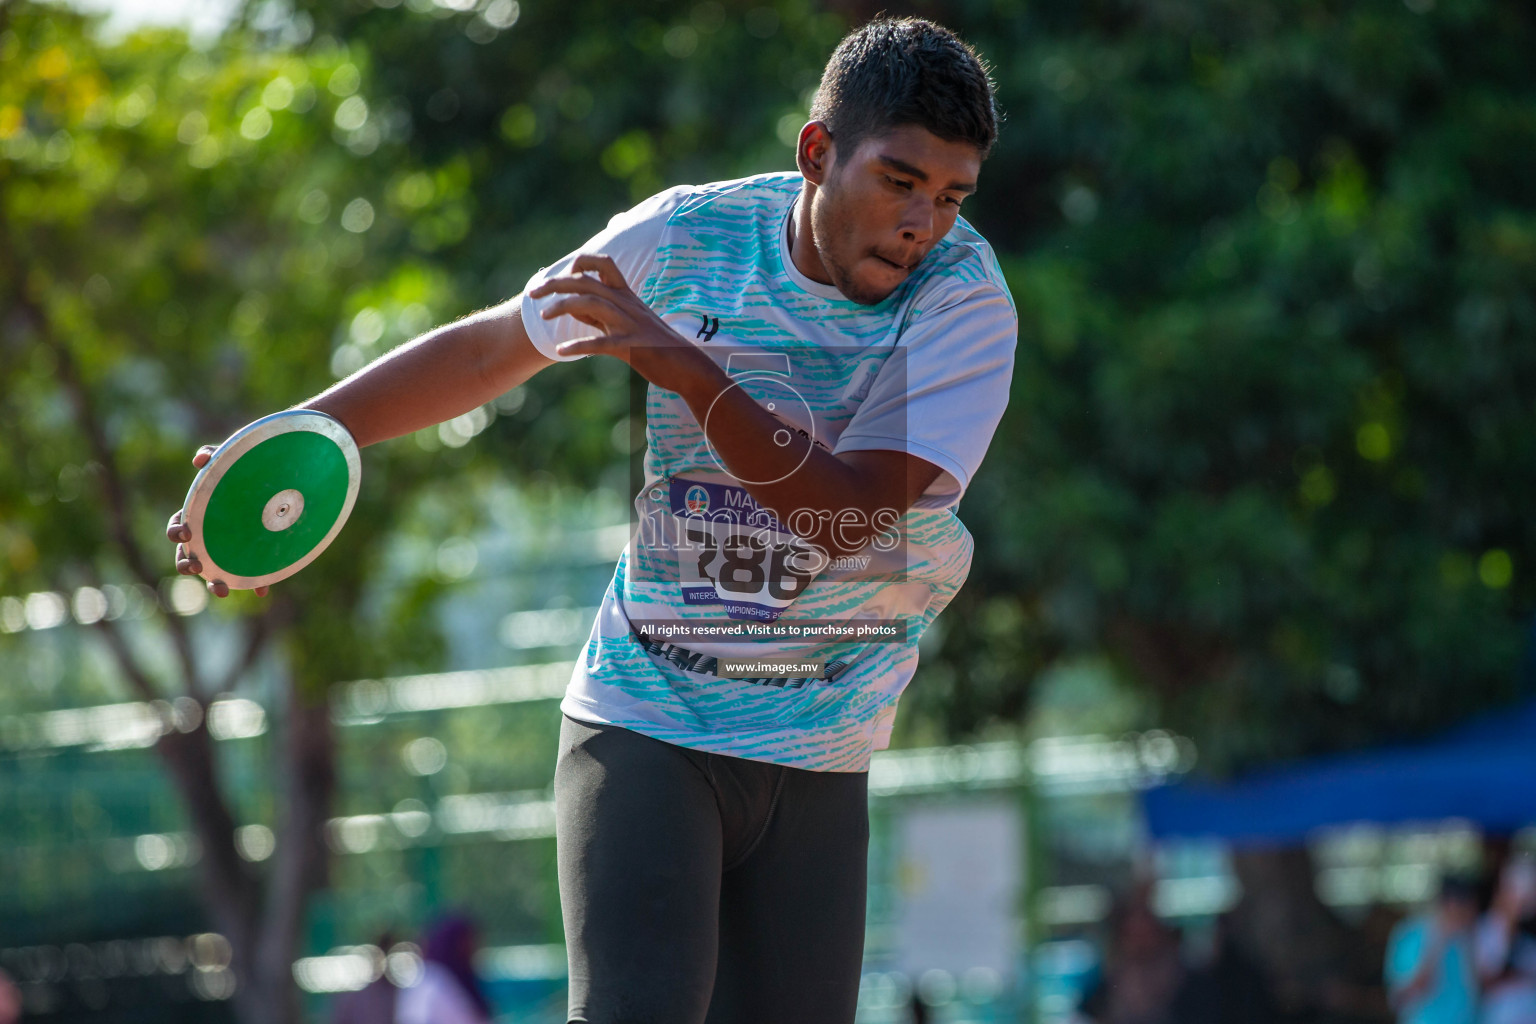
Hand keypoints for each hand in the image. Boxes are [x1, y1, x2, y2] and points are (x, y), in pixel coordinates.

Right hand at [165, 445, 268, 598]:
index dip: (176, 533)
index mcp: (198, 517)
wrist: (280, 486)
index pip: (177, 527)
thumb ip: (215, 455)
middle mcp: (209, 538)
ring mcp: (229, 552)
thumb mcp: (230, 460)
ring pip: (214, 574)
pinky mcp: (251, 560)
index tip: (187, 534)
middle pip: (188, 557)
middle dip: (187, 565)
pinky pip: (249, 577)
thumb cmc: (246, 473)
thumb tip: (199, 460)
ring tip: (221, 589)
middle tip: (197, 566)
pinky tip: (261, 590)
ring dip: (213, 583)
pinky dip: (254, 585)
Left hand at [528, 253, 723, 397]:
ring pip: (590, 303)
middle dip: (556, 284)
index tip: (557, 276)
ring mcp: (629, 324)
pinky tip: (561, 351)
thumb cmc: (656, 346)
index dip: (579, 263)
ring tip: (542, 317)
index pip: (603, 263)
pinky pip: (601, 343)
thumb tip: (574, 308)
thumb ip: (602, 314)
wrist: (687, 366)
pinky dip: (579, 345)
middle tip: (532, 294)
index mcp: (627, 296)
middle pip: (586, 281)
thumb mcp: (628, 323)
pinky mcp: (632, 346)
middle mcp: (627, 304)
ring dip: (562, 307)